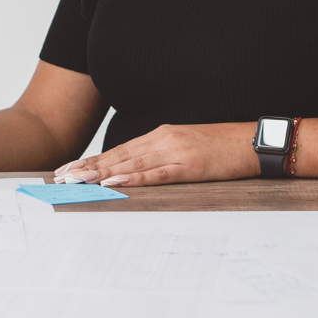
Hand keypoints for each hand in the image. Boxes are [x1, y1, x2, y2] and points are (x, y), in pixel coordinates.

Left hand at [53, 122, 257, 186]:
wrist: (255, 141)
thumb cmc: (224, 147)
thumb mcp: (188, 148)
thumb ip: (164, 156)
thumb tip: (140, 170)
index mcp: (162, 135)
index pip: (120, 150)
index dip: (93, 160)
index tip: (70, 169)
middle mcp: (163, 140)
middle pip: (118, 156)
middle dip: (88, 167)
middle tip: (62, 178)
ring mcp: (175, 151)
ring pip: (131, 164)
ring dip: (102, 173)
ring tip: (78, 181)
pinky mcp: (189, 165)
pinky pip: (157, 173)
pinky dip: (134, 179)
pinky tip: (115, 183)